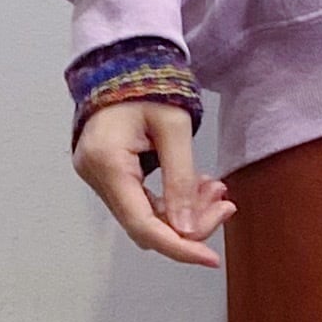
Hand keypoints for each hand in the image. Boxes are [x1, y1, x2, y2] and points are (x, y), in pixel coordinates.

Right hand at [74, 97, 235, 269]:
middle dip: (190, 223)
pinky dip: (170, 200)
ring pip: (145, 215)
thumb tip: (189, 229)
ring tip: (216, 191)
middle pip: (145, 225)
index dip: (179, 247)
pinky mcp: (106, 174)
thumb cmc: (149, 85)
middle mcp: (95, 175)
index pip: (142, 224)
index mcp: (108, 162)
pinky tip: (197, 187)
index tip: (211, 259)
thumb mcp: (174, 128)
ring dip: (184, 211)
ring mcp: (97, 177)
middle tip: (225, 204)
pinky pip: (141, 201)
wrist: (123, 62)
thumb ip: (181, 180)